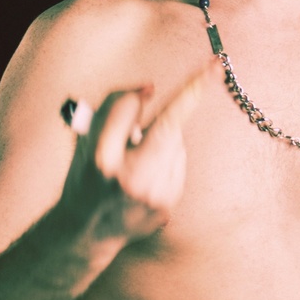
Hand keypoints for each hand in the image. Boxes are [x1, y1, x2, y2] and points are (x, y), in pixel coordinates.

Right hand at [59, 69, 206, 245]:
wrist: (86, 233)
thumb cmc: (86, 177)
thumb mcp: (85, 141)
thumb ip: (112, 110)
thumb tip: (149, 89)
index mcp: (101, 159)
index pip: (124, 112)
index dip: (138, 94)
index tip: (193, 68)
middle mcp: (130, 179)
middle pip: (167, 127)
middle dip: (192, 95)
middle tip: (214, 67)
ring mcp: (153, 195)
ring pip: (175, 143)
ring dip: (165, 137)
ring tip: (139, 155)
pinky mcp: (168, 205)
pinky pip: (178, 162)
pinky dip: (168, 157)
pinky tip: (149, 172)